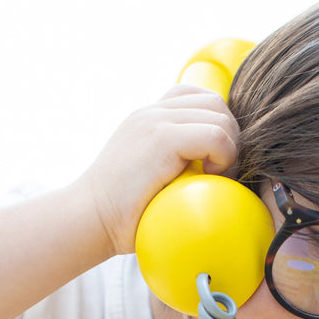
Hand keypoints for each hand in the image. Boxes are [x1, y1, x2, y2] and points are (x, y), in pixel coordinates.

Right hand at [80, 86, 239, 256]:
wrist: (88, 219)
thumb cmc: (120, 214)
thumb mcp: (148, 177)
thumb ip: (172, 162)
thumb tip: (208, 172)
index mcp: (150, 117)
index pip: (201, 99)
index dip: (218, 129)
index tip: (214, 164)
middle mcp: (153, 112)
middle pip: (217, 104)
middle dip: (230, 139)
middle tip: (222, 175)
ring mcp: (155, 120)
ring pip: (221, 117)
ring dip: (229, 150)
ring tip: (216, 179)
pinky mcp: (161, 137)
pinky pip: (216, 136)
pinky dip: (224, 158)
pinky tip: (209, 179)